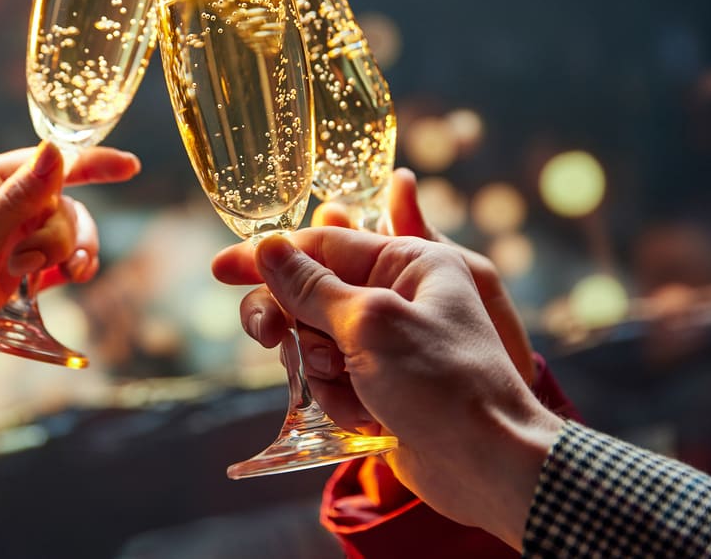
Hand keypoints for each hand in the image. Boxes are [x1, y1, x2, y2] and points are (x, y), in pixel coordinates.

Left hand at [0, 142, 139, 394]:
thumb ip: (19, 199)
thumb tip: (57, 149)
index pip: (47, 163)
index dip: (91, 164)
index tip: (130, 167)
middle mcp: (1, 207)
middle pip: (64, 203)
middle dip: (62, 232)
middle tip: (33, 263)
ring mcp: (12, 241)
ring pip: (67, 233)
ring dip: (73, 252)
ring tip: (70, 277)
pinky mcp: (19, 274)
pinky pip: (62, 262)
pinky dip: (71, 270)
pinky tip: (67, 283)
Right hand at [212, 229, 561, 550]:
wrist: (489, 464)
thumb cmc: (444, 383)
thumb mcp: (371, 323)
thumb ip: (312, 286)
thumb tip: (268, 248)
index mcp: (407, 263)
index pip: (320, 245)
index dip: (266, 257)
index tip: (221, 268)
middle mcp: (396, 295)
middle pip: (308, 294)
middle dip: (291, 323)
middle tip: (271, 340)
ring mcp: (387, 342)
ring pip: (312, 343)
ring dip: (322, 373)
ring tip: (353, 391)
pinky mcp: (380, 383)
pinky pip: (330, 381)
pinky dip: (339, 401)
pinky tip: (369, 418)